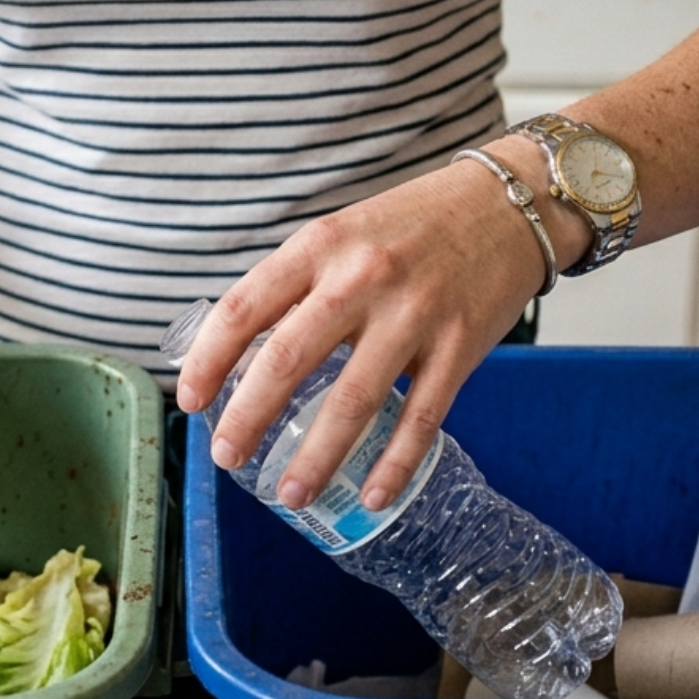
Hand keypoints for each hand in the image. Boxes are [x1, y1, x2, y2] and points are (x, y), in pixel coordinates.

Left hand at [173, 144, 566, 511]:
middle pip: (288, 358)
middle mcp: (363, 277)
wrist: (509, 204)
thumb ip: (298, 287)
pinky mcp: (460, 346)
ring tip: (290, 494)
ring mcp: (415, 313)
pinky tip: (374, 494)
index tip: (189, 400)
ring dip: (317, 456)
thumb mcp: (342, 234)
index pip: (245, 307)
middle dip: (249, 417)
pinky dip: (396, 464)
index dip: (209, 359)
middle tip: (226, 458)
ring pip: (354, 399)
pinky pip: (422, 417)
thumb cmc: (412, 225)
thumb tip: (241, 358)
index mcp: (320, 245)